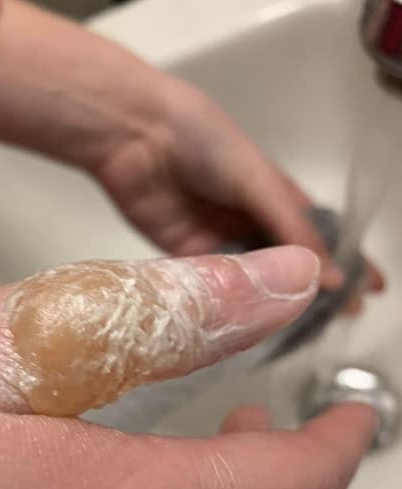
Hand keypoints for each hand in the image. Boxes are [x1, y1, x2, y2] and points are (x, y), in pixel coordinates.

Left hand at [91, 78, 384, 305]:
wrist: (137, 137)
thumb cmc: (205, 143)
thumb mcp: (258, 181)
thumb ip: (291, 228)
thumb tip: (331, 278)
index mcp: (275, 195)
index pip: (320, 233)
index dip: (346, 259)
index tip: (372, 289)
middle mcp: (249, 221)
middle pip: (289, 263)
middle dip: (316, 291)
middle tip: (343, 319)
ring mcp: (217, 240)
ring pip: (254, 280)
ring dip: (276, 302)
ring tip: (306, 329)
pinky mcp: (183, 255)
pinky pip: (215, 285)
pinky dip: (234, 302)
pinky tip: (255, 323)